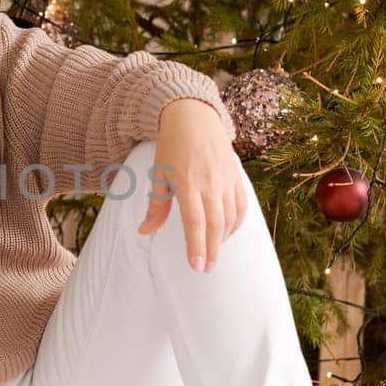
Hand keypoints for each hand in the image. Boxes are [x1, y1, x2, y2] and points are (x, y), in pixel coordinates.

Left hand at [137, 100, 246, 273]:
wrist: (193, 116)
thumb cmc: (171, 146)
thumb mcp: (158, 174)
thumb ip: (156, 205)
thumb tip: (144, 231)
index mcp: (187, 182)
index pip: (194, 222)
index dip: (196, 246)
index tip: (196, 266)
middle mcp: (210, 182)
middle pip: (215, 225)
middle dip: (212, 250)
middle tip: (206, 269)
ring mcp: (226, 179)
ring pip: (229, 217)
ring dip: (223, 239)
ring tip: (213, 254)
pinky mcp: (236, 176)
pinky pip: (240, 206)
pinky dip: (235, 223)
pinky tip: (227, 233)